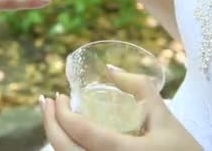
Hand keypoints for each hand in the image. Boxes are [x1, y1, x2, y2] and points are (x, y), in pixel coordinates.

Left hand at [41, 68, 201, 150]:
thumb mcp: (166, 118)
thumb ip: (140, 89)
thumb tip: (111, 69)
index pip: (82, 132)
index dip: (62, 113)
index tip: (57, 96)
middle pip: (65, 150)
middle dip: (49, 124)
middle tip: (46, 104)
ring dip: (54, 139)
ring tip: (51, 120)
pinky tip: (66, 139)